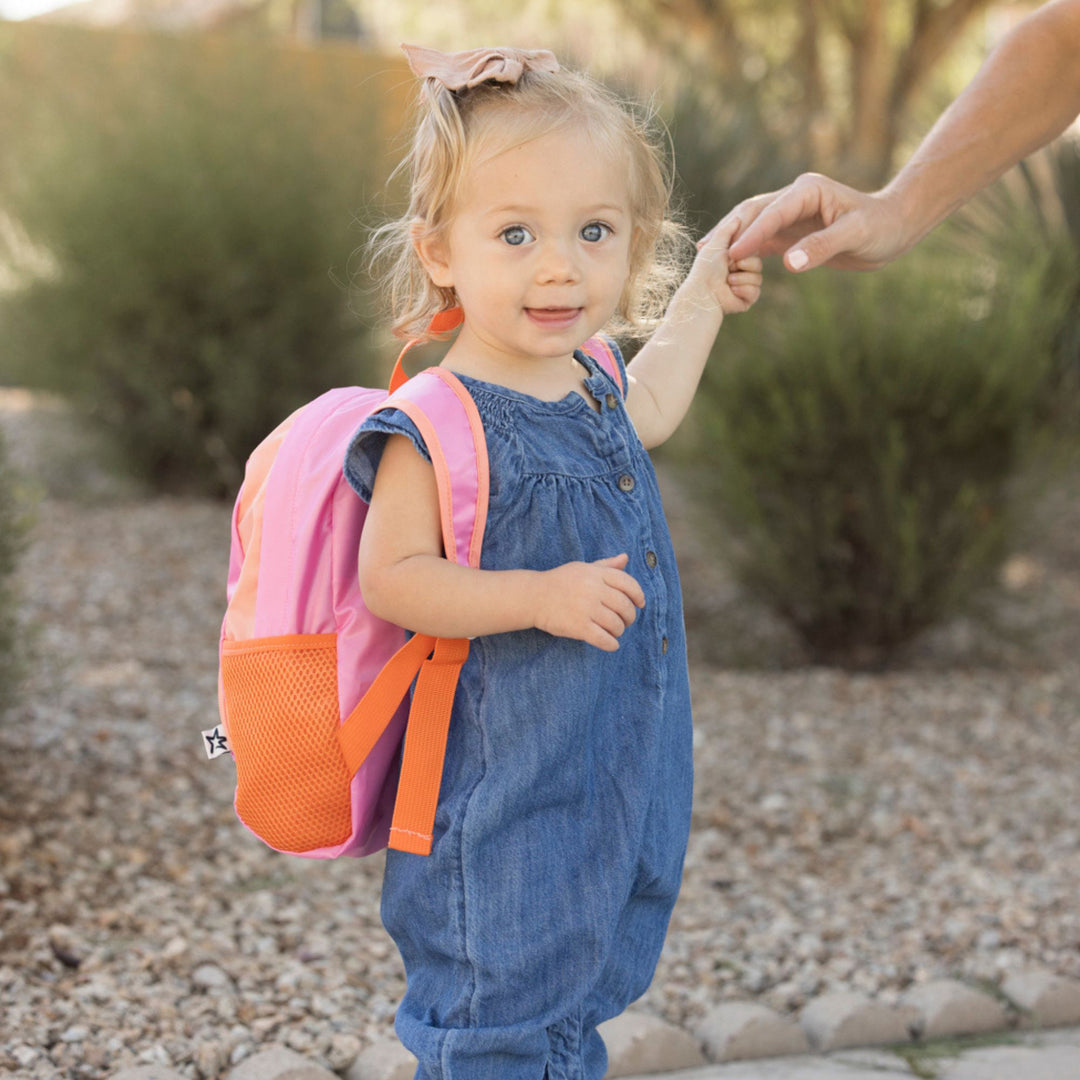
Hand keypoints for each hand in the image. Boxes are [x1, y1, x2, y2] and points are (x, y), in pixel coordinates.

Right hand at [533, 553, 645, 651]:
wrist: (534, 597)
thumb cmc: (561, 582)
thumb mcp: (583, 568)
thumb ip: (606, 565)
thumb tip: (625, 558)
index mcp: (596, 574)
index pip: (628, 584)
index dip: (638, 595)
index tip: (640, 604)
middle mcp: (593, 590)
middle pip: (625, 606)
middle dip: (629, 617)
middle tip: (626, 621)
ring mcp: (586, 609)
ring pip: (617, 624)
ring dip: (619, 630)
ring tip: (614, 631)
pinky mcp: (579, 627)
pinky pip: (604, 639)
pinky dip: (611, 644)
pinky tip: (610, 643)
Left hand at [686, 216, 762, 313]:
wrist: (703, 292)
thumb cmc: (706, 268)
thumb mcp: (716, 243)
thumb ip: (728, 229)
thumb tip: (738, 217)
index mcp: (734, 259)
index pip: (752, 250)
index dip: (744, 251)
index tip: (730, 254)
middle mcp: (740, 272)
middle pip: (758, 263)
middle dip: (743, 264)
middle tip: (728, 269)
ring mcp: (743, 287)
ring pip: (758, 278)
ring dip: (741, 278)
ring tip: (727, 281)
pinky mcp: (745, 300)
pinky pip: (756, 292)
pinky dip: (743, 290)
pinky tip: (731, 291)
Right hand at [705, 173, 910, 272]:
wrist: (895, 227)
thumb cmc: (881, 227)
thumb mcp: (856, 235)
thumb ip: (821, 247)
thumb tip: (789, 263)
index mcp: (807, 190)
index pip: (771, 212)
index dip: (751, 234)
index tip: (732, 255)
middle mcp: (794, 197)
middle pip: (752, 213)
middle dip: (729, 232)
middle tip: (705, 254)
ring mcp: (790, 214)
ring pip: (752, 224)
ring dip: (731, 240)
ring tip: (706, 257)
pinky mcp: (791, 231)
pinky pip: (762, 240)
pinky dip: (744, 250)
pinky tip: (726, 262)